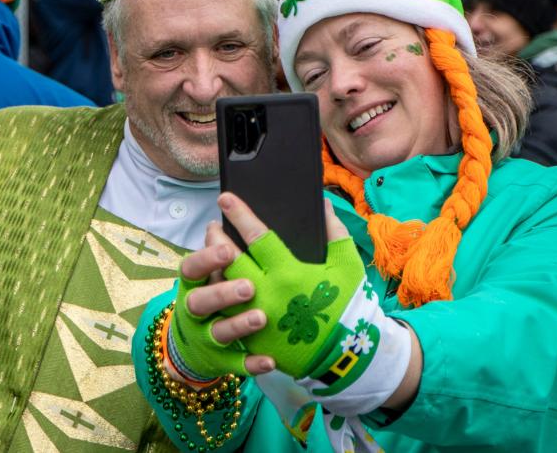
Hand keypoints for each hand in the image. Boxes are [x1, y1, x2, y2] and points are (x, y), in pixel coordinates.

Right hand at [168, 220, 274, 381]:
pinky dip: (252, 363)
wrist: (193, 347)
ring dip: (239, 325)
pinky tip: (269, 360)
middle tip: (249, 286)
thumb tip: (221, 220)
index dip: (207, 256)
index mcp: (193, 283)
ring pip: (219, 332)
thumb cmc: (211, 294)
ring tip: (261, 318)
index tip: (225, 243)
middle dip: (223, 293)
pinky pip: (237, 364)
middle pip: (201, 301)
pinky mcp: (221, 361)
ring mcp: (206, 338)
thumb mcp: (209, 273)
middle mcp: (195, 310)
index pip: (193, 267)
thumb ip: (218, 251)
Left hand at [221, 192, 364, 377]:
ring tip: (209, 252)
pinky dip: (218, 301)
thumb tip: (323, 204)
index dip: (240, 215)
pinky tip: (215, 287)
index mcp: (288, 272)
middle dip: (217, 239)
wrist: (347, 358)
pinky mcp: (253, 341)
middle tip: (211, 225)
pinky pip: (226, 318)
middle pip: (231, 260)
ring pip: (222, 288)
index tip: (225, 198)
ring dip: (212, 268)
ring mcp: (257, 319)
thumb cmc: (348, 306)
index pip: (258, 237)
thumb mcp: (347, 265)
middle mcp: (267, 293)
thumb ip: (335, 232)